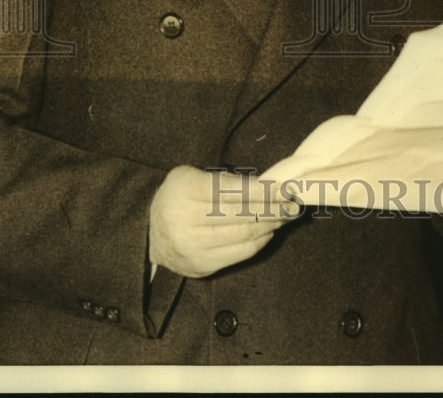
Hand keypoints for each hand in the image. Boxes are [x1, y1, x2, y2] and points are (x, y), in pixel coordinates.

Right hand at [149, 165, 300, 277]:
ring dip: (271, 224)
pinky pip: (240, 253)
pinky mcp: (202, 266)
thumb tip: (265, 185)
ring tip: (287, 215)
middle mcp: (187, 220)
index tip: (284, 186)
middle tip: (294, 202)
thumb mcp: (191, 176)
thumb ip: (223, 179)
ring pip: (244, 234)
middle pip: (242, 213)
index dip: (262, 189)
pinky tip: (270, 231)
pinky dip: (260, 241)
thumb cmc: (178, 197)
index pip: (233, 189)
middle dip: (274, 207)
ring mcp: (194, 247)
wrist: (148, 235)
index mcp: (185, 190)